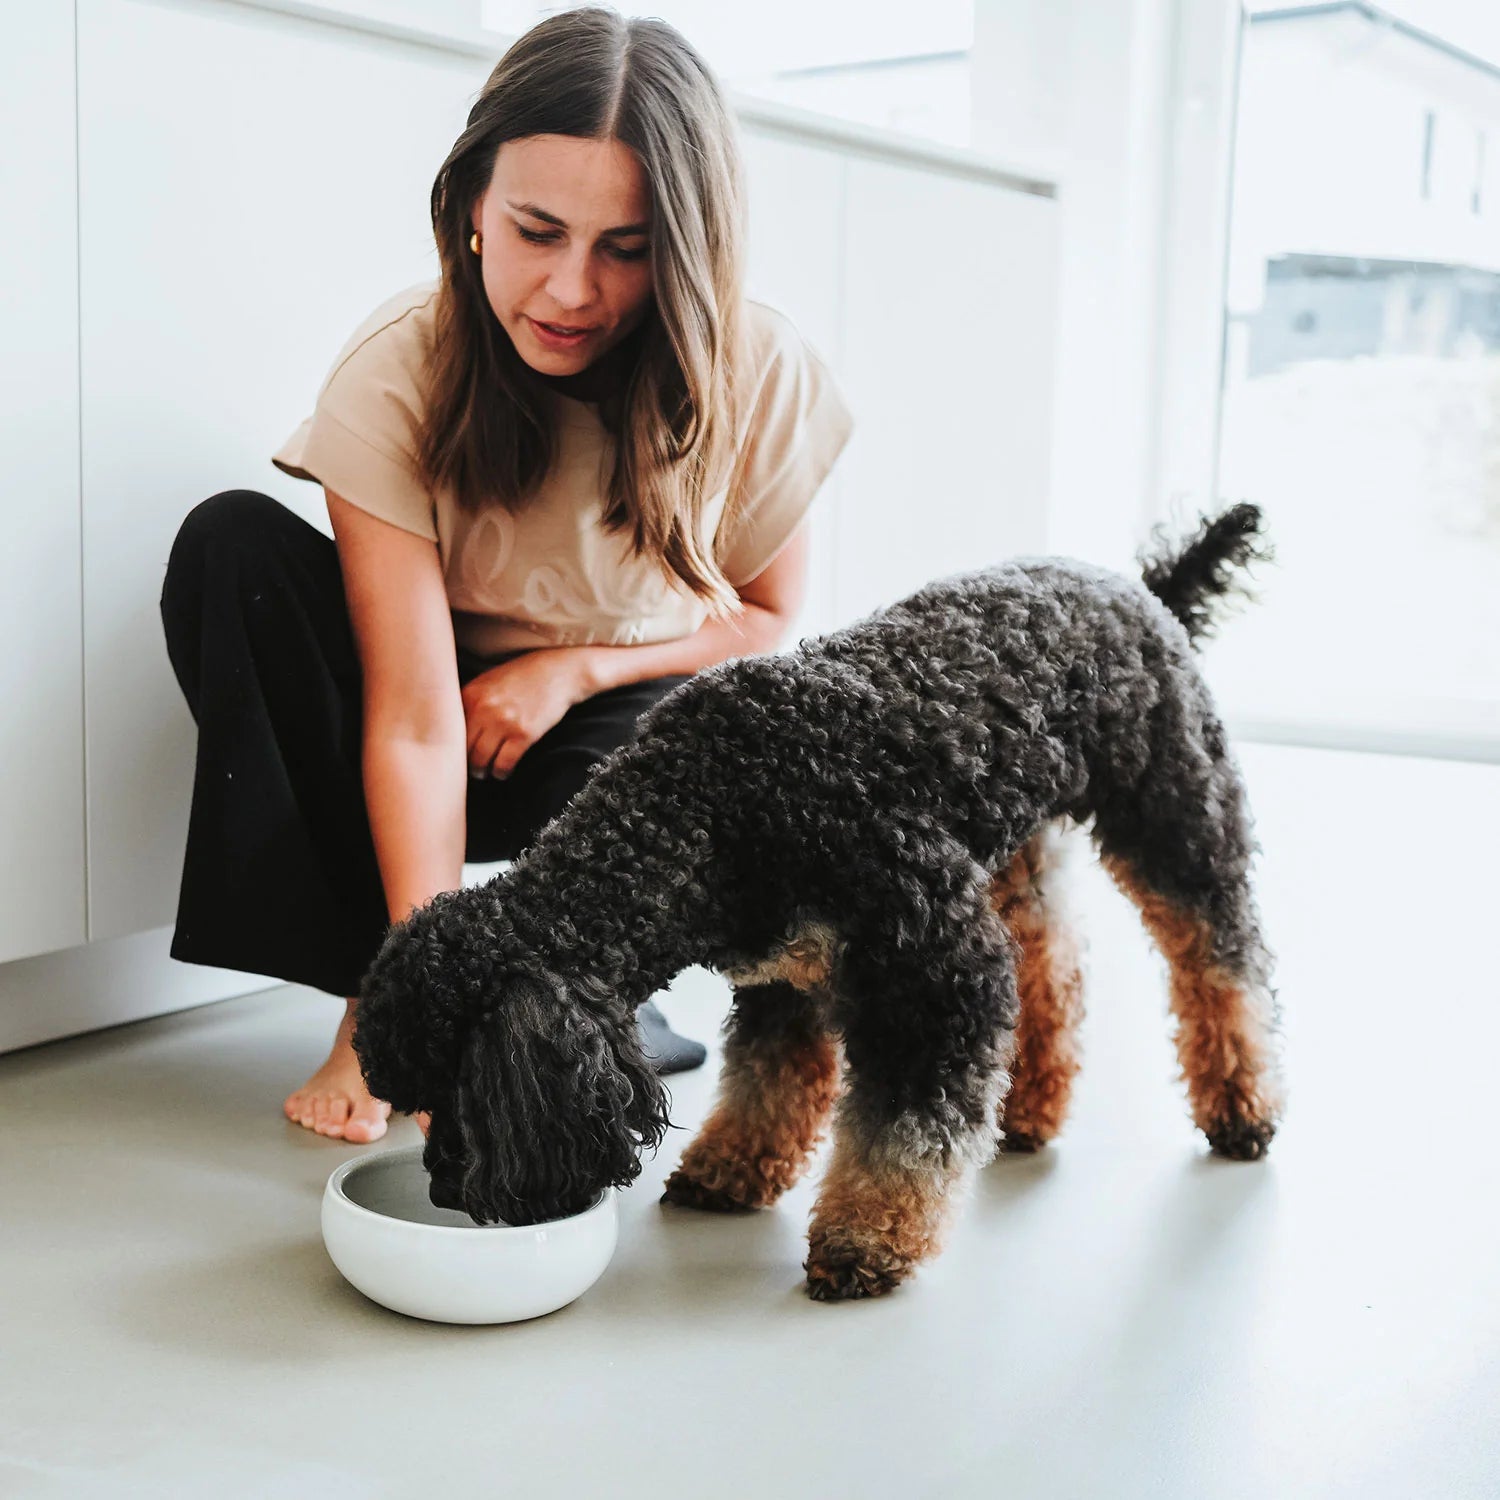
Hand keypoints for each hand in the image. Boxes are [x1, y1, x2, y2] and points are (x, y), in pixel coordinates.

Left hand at [461, 648, 595, 780]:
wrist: (559, 673)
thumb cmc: (523, 676)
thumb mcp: (489, 680)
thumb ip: (470, 701)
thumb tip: (454, 728)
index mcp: (471, 694)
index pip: (450, 729)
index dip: (451, 745)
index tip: (455, 753)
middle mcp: (483, 708)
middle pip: (462, 747)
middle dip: (465, 762)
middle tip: (471, 768)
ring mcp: (503, 722)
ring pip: (480, 759)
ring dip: (481, 771)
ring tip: (485, 773)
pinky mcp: (523, 734)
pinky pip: (504, 763)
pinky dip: (501, 772)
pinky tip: (502, 772)